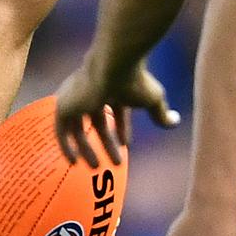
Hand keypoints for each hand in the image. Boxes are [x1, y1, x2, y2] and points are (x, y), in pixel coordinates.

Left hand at [54, 55, 179, 166]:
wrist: (113, 67)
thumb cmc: (134, 81)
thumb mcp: (153, 100)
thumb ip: (161, 113)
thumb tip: (174, 122)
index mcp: (110, 87)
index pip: (113, 110)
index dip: (120, 128)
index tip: (126, 145)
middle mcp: (90, 91)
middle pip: (96, 120)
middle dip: (105, 142)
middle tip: (116, 163)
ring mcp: (75, 98)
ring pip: (78, 127)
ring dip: (86, 148)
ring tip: (96, 167)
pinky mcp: (63, 105)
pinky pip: (61, 130)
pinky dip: (66, 145)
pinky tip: (74, 161)